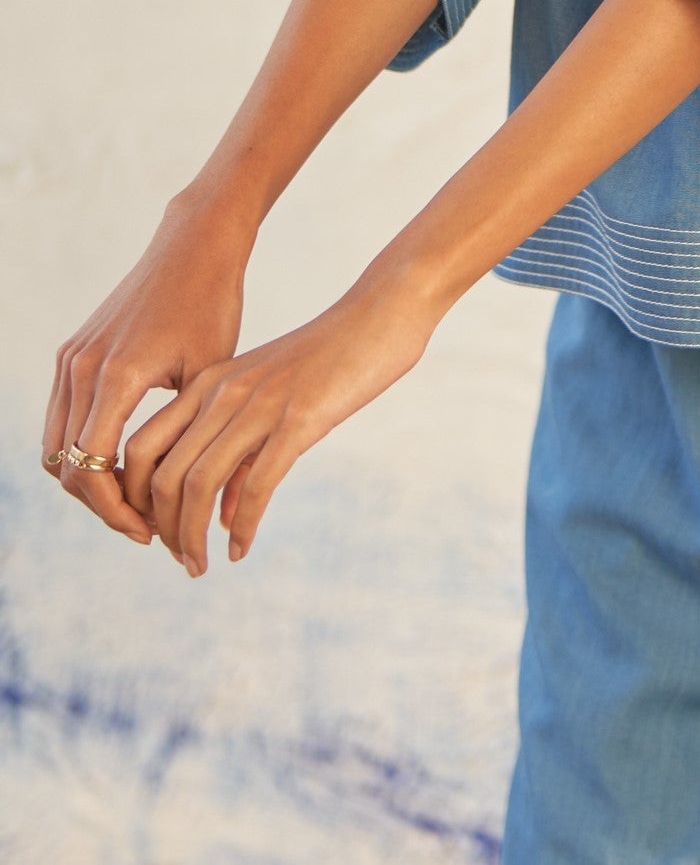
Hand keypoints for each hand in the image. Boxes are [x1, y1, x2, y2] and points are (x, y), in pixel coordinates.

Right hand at [43, 194, 250, 544]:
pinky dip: (81, 448)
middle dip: (102, 505)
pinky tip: (125, 461)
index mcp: (116, 377)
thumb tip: (196, 499)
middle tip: (146, 525)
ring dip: (89, 479)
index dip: (117, 513)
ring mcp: (71, 359)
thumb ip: (185, 433)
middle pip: (67, 468)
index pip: (92, 471)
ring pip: (56, 447)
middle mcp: (81, 369)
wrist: (194, 246)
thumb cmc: (213, 304)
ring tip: (136, 499)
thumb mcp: (208, 375)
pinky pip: (60, 418)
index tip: (152, 533)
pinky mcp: (71, 352)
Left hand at [122, 269, 435, 573]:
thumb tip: (221, 513)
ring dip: (191, 537)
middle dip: (163, 529)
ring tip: (199, 566)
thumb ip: (240, 450)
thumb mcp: (269, 398)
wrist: (381, 314)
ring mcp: (260, 404)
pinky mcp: (299, 419)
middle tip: (181, 560)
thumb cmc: (329, 358)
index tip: (158, 533)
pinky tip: (240, 549)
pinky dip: (242, 527)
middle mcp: (223, 392)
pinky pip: (255, 486)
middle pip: (162, 474)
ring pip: (199, 484)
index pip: (141, 448)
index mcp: (208, 383)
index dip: (137, 500)